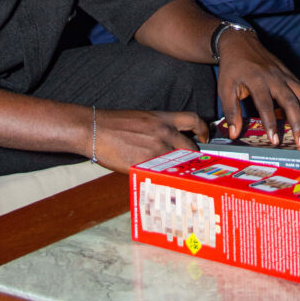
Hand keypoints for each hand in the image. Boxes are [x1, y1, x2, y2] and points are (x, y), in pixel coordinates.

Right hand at [92, 109, 208, 172]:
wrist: (95, 129)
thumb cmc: (114, 123)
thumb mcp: (142, 119)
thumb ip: (159, 129)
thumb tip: (168, 142)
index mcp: (163, 119)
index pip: (193, 120)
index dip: (203, 129)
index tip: (204, 137)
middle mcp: (163, 132)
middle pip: (190, 147)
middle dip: (193, 157)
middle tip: (190, 164)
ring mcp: (155, 150)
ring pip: (177, 164)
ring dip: (177, 170)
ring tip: (174, 176)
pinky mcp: (144, 164)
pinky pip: (160, 174)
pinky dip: (161, 179)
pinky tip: (158, 181)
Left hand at [216, 31, 299, 149]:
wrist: (240, 43)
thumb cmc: (232, 68)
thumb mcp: (225, 88)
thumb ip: (231, 111)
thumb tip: (234, 133)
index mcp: (256, 80)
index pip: (265, 105)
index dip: (271, 124)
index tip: (274, 140)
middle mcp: (273, 77)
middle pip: (290, 100)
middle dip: (297, 122)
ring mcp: (284, 74)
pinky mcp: (289, 73)